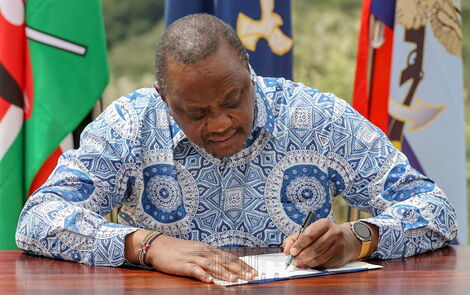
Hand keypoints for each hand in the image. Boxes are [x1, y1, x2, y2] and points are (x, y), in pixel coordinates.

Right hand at [125, 231, 256, 282]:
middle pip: (224, 260)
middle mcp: (203, 252)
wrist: (158, 246)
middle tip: (252, 275)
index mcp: (208, 249)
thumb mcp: (197, 251)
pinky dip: (202, 274)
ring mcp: (193, 257)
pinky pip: (194, 270)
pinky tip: (209, 280)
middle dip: (239, 269)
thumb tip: (226, 265)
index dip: (242, 264)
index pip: (229, 257)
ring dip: (224, 272)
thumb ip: (210, 258)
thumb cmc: (178, 250)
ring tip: (234, 279)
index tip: (254, 270)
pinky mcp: (183, 264)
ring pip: (212, 265)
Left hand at [282, 219, 362, 267]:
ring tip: (300, 262)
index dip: (299, 245)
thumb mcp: (310, 231)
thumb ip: (294, 239)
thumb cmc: (323, 235)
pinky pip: (325, 264)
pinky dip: (315, 265)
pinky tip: (311, 263)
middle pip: (314, 248)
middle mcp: (334, 233)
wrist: (347, 240)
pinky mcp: (341, 257)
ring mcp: (339, 245)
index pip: (309, 235)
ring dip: (307, 262)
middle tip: (294, 260)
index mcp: (324, 224)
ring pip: (319, 258)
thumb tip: (286, 250)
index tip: (291, 252)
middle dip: (301, 256)